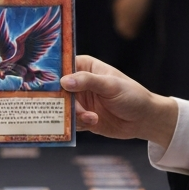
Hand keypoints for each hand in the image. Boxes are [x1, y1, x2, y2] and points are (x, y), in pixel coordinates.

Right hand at [60, 55, 177, 144]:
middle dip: (59, 99)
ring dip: (72, 114)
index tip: (44, 83)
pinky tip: (93, 121)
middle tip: (66, 106)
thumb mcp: (111, 85)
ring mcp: (79, 101)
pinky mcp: (81, 118)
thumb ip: (87, 81)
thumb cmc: (132, 95)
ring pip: (62, 107)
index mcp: (84, 66)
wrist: (144, 120)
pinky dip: (78, 123)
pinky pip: (70, 122)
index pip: (61, 65)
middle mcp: (78, 83)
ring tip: (90, 117)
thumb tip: (64, 81)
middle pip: (57, 89)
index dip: (51, 73)